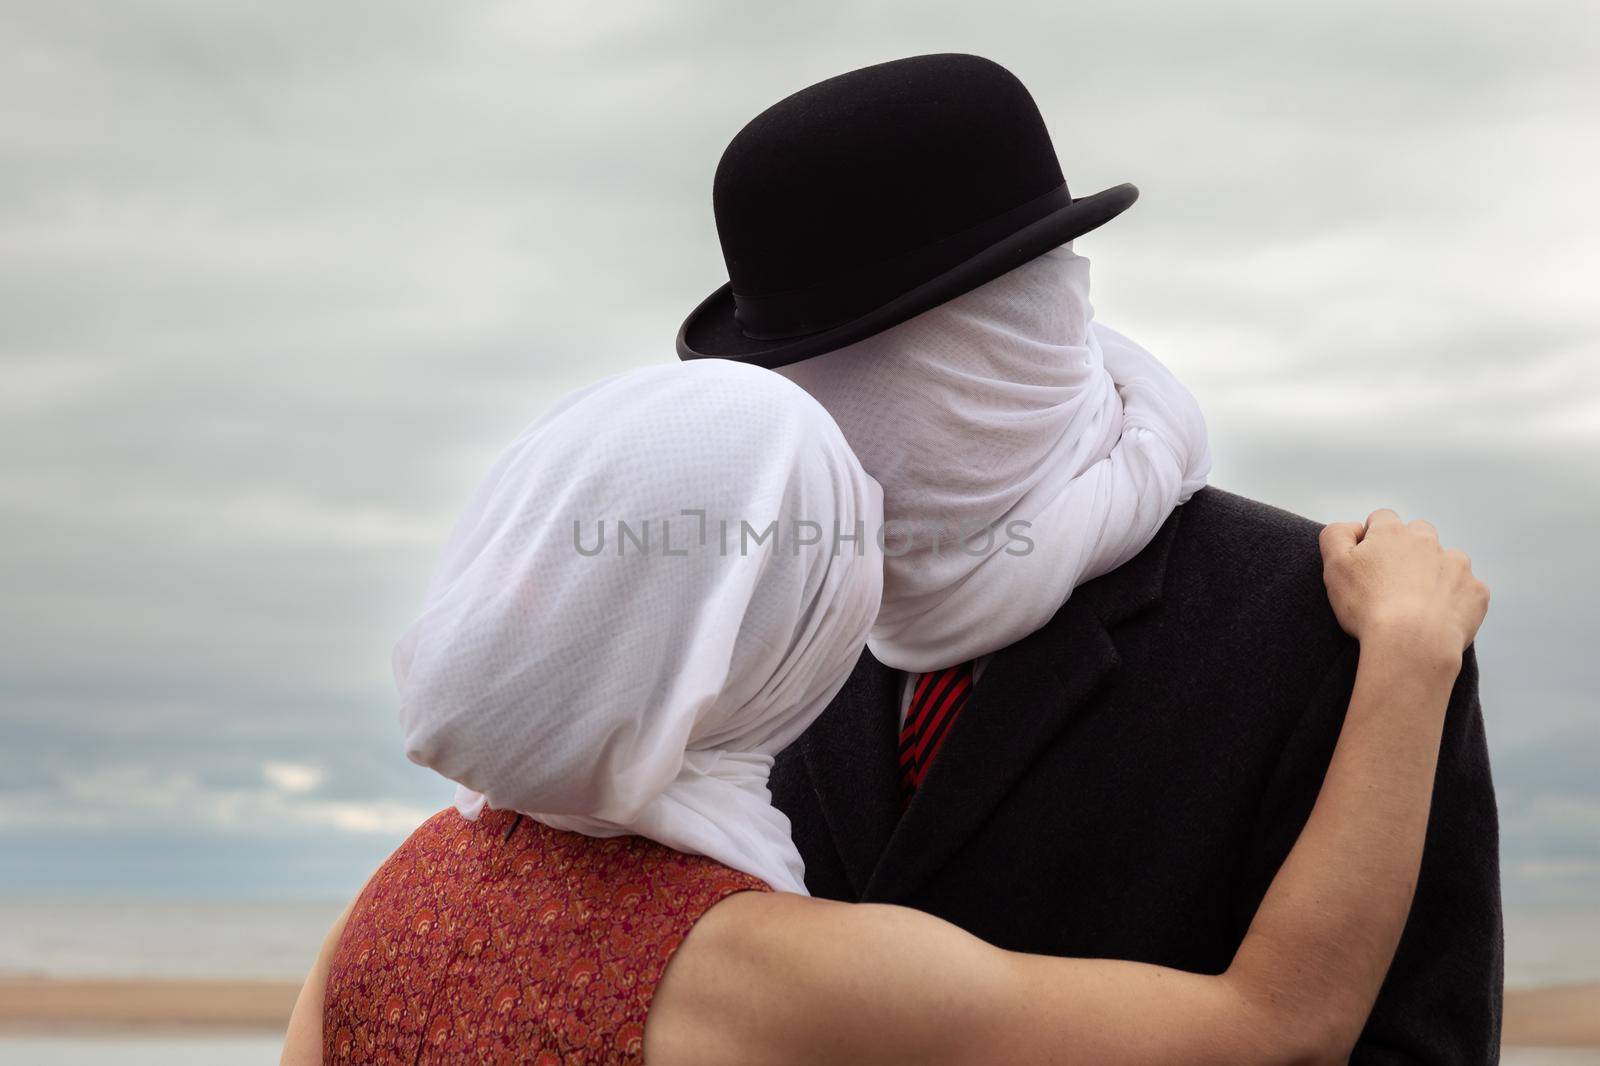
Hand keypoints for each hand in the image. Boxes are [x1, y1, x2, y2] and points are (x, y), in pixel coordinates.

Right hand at [1320, 509, 1489, 663]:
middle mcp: (1428, 542)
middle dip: (1408, 550)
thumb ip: (1335, 535)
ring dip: (1436, 572)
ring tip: (1420, 602)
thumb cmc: (1367, 606)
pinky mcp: (1476, 592)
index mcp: (1392, 533)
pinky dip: (1457, 599)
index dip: (1373, 537)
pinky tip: (1440, 618)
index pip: (1382, 519)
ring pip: (1448, 560)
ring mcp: (1457, 566)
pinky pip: (1468, 590)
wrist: (1411, 642)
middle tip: (1393, 582)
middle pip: (1419, 533)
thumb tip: (1351, 526)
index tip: (1367, 563)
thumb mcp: (1334, 566)